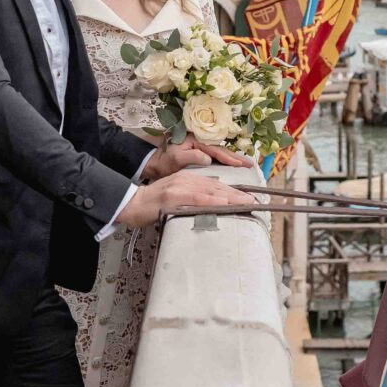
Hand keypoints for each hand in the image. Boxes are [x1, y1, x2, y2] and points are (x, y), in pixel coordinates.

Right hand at [116, 170, 256, 228]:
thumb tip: (212, 206)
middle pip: (217, 187)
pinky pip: (195, 198)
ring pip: (210, 191)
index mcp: (188, 180)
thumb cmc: (153, 204)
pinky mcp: (172, 197)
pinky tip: (223, 203)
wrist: (131, 204)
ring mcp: (179, 187)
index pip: (215, 185)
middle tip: (254, 201)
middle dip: (237, 194)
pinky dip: (211, 201)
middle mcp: (186, 180)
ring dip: (230, 197)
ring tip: (246, 202)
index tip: (248, 198)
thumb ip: (193, 199)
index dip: (233, 191)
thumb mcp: (177, 198)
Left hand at [143, 139, 255, 178]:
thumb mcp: (174, 158)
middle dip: (236, 157)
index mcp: (195, 140)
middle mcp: (198, 141)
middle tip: (251, 165)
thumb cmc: (160, 159)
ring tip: (245, 165)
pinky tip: (231, 166)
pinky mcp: (196, 153)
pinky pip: (214, 157)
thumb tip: (207, 157)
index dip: (230, 158)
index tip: (242, 165)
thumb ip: (190, 157)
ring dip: (232, 159)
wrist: (148, 160)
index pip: (217, 150)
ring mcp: (197, 147)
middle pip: (221, 149)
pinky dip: (224, 161)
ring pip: (219, 153)